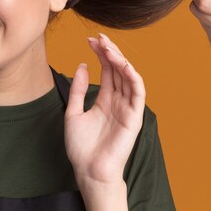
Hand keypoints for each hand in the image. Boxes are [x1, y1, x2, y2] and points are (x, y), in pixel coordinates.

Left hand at [64, 33, 145, 186]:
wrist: (89, 172)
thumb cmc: (81, 148)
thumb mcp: (73, 113)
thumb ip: (79, 90)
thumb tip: (83, 65)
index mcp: (105, 100)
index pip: (107, 70)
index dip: (100, 54)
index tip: (90, 40)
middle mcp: (118, 101)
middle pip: (118, 70)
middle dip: (110, 52)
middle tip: (99, 38)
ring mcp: (127, 109)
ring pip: (128, 78)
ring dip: (120, 60)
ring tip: (108, 47)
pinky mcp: (134, 118)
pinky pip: (138, 93)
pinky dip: (133, 77)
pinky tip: (123, 64)